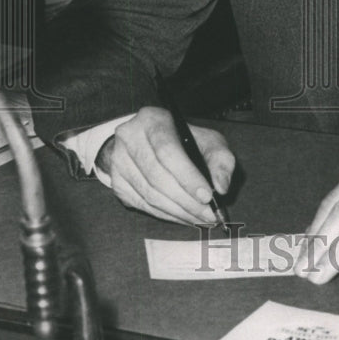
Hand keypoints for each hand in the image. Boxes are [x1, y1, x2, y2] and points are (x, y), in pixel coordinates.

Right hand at [95, 107, 234, 224]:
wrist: (150, 142)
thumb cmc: (185, 141)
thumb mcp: (208, 140)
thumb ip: (221, 160)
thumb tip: (221, 186)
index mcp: (153, 119)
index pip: (167, 151)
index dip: (187, 176)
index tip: (207, 196)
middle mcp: (129, 137)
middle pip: (157, 176)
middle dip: (186, 201)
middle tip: (208, 215)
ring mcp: (118, 161)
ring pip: (149, 194)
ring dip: (178, 212)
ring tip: (200, 219)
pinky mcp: (117, 182)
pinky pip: (142, 204)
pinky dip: (166, 215)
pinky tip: (183, 217)